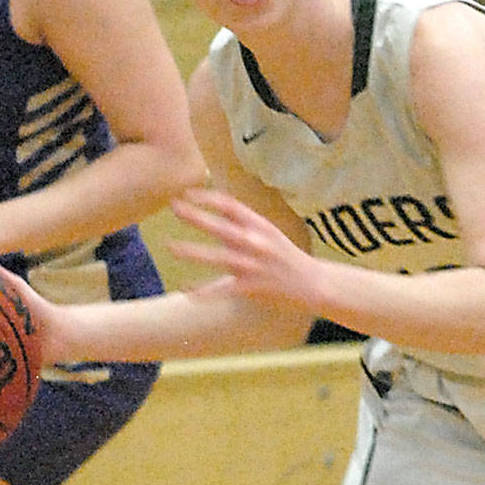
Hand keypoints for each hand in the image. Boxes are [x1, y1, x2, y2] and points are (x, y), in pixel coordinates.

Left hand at [169, 189, 319, 310]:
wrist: (313, 283)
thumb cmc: (286, 257)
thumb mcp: (269, 233)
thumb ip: (245, 225)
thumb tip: (218, 211)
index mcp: (260, 225)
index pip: (230, 205)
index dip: (207, 197)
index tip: (188, 193)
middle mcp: (256, 242)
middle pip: (221, 227)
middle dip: (195, 216)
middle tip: (173, 207)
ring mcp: (253, 265)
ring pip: (217, 257)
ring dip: (192, 252)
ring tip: (171, 247)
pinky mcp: (252, 287)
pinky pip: (223, 288)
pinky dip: (204, 290)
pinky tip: (186, 291)